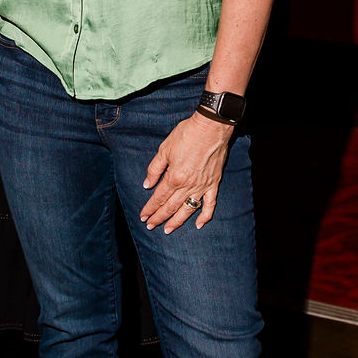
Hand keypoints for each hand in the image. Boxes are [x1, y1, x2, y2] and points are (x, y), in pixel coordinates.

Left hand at [139, 112, 232, 232]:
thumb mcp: (164, 149)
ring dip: (177, 221)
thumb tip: (147, 185)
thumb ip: (154, 169)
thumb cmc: (186, 135)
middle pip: (171, 207)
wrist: (211, 127)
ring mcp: (202, 186)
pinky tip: (198, 225)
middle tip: (151, 226)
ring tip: (168, 230)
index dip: (150, 209)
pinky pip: (210, 204)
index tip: (143, 217)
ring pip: (188, 209)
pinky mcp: (214, 183)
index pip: (159, 198)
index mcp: (174, 177)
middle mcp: (188, 186)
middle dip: (159, 218)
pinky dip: (205, 216)